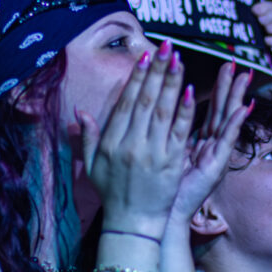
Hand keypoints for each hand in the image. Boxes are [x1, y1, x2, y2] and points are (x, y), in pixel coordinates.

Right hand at [78, 40, 194, 235]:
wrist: (133, 223)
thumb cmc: (113, 194)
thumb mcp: (94, 165)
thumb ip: (90, 137)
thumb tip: (81, 112)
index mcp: (113, 143)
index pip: (126, 103)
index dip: (136, 78)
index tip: (144, 57)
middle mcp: (131, 145)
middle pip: (145, 101)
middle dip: (156, 71)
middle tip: (165, 47)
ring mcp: (153, 154)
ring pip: (163, 111)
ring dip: (171, 83)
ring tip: (177, 60)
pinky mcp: (172, 164)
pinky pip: (180, 132)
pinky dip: (185, 111)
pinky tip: (191, 91)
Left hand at [167, 61, 252, 226]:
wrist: (159, 215)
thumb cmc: (154, 186)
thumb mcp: (154, 151)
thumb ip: (154, 129)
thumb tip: (149, 108)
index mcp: (192, 140)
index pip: (203, 107)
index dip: (212, 86)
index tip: (218, 64)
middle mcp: (206, 146)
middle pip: (218, 109)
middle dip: (227, 85)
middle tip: (235, 62)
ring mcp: (212, 156)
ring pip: (226, 121)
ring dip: (235, 98)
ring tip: (243, 77)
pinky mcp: (214, 167)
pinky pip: (226, 142)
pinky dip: (235, 125)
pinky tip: (243, 109)